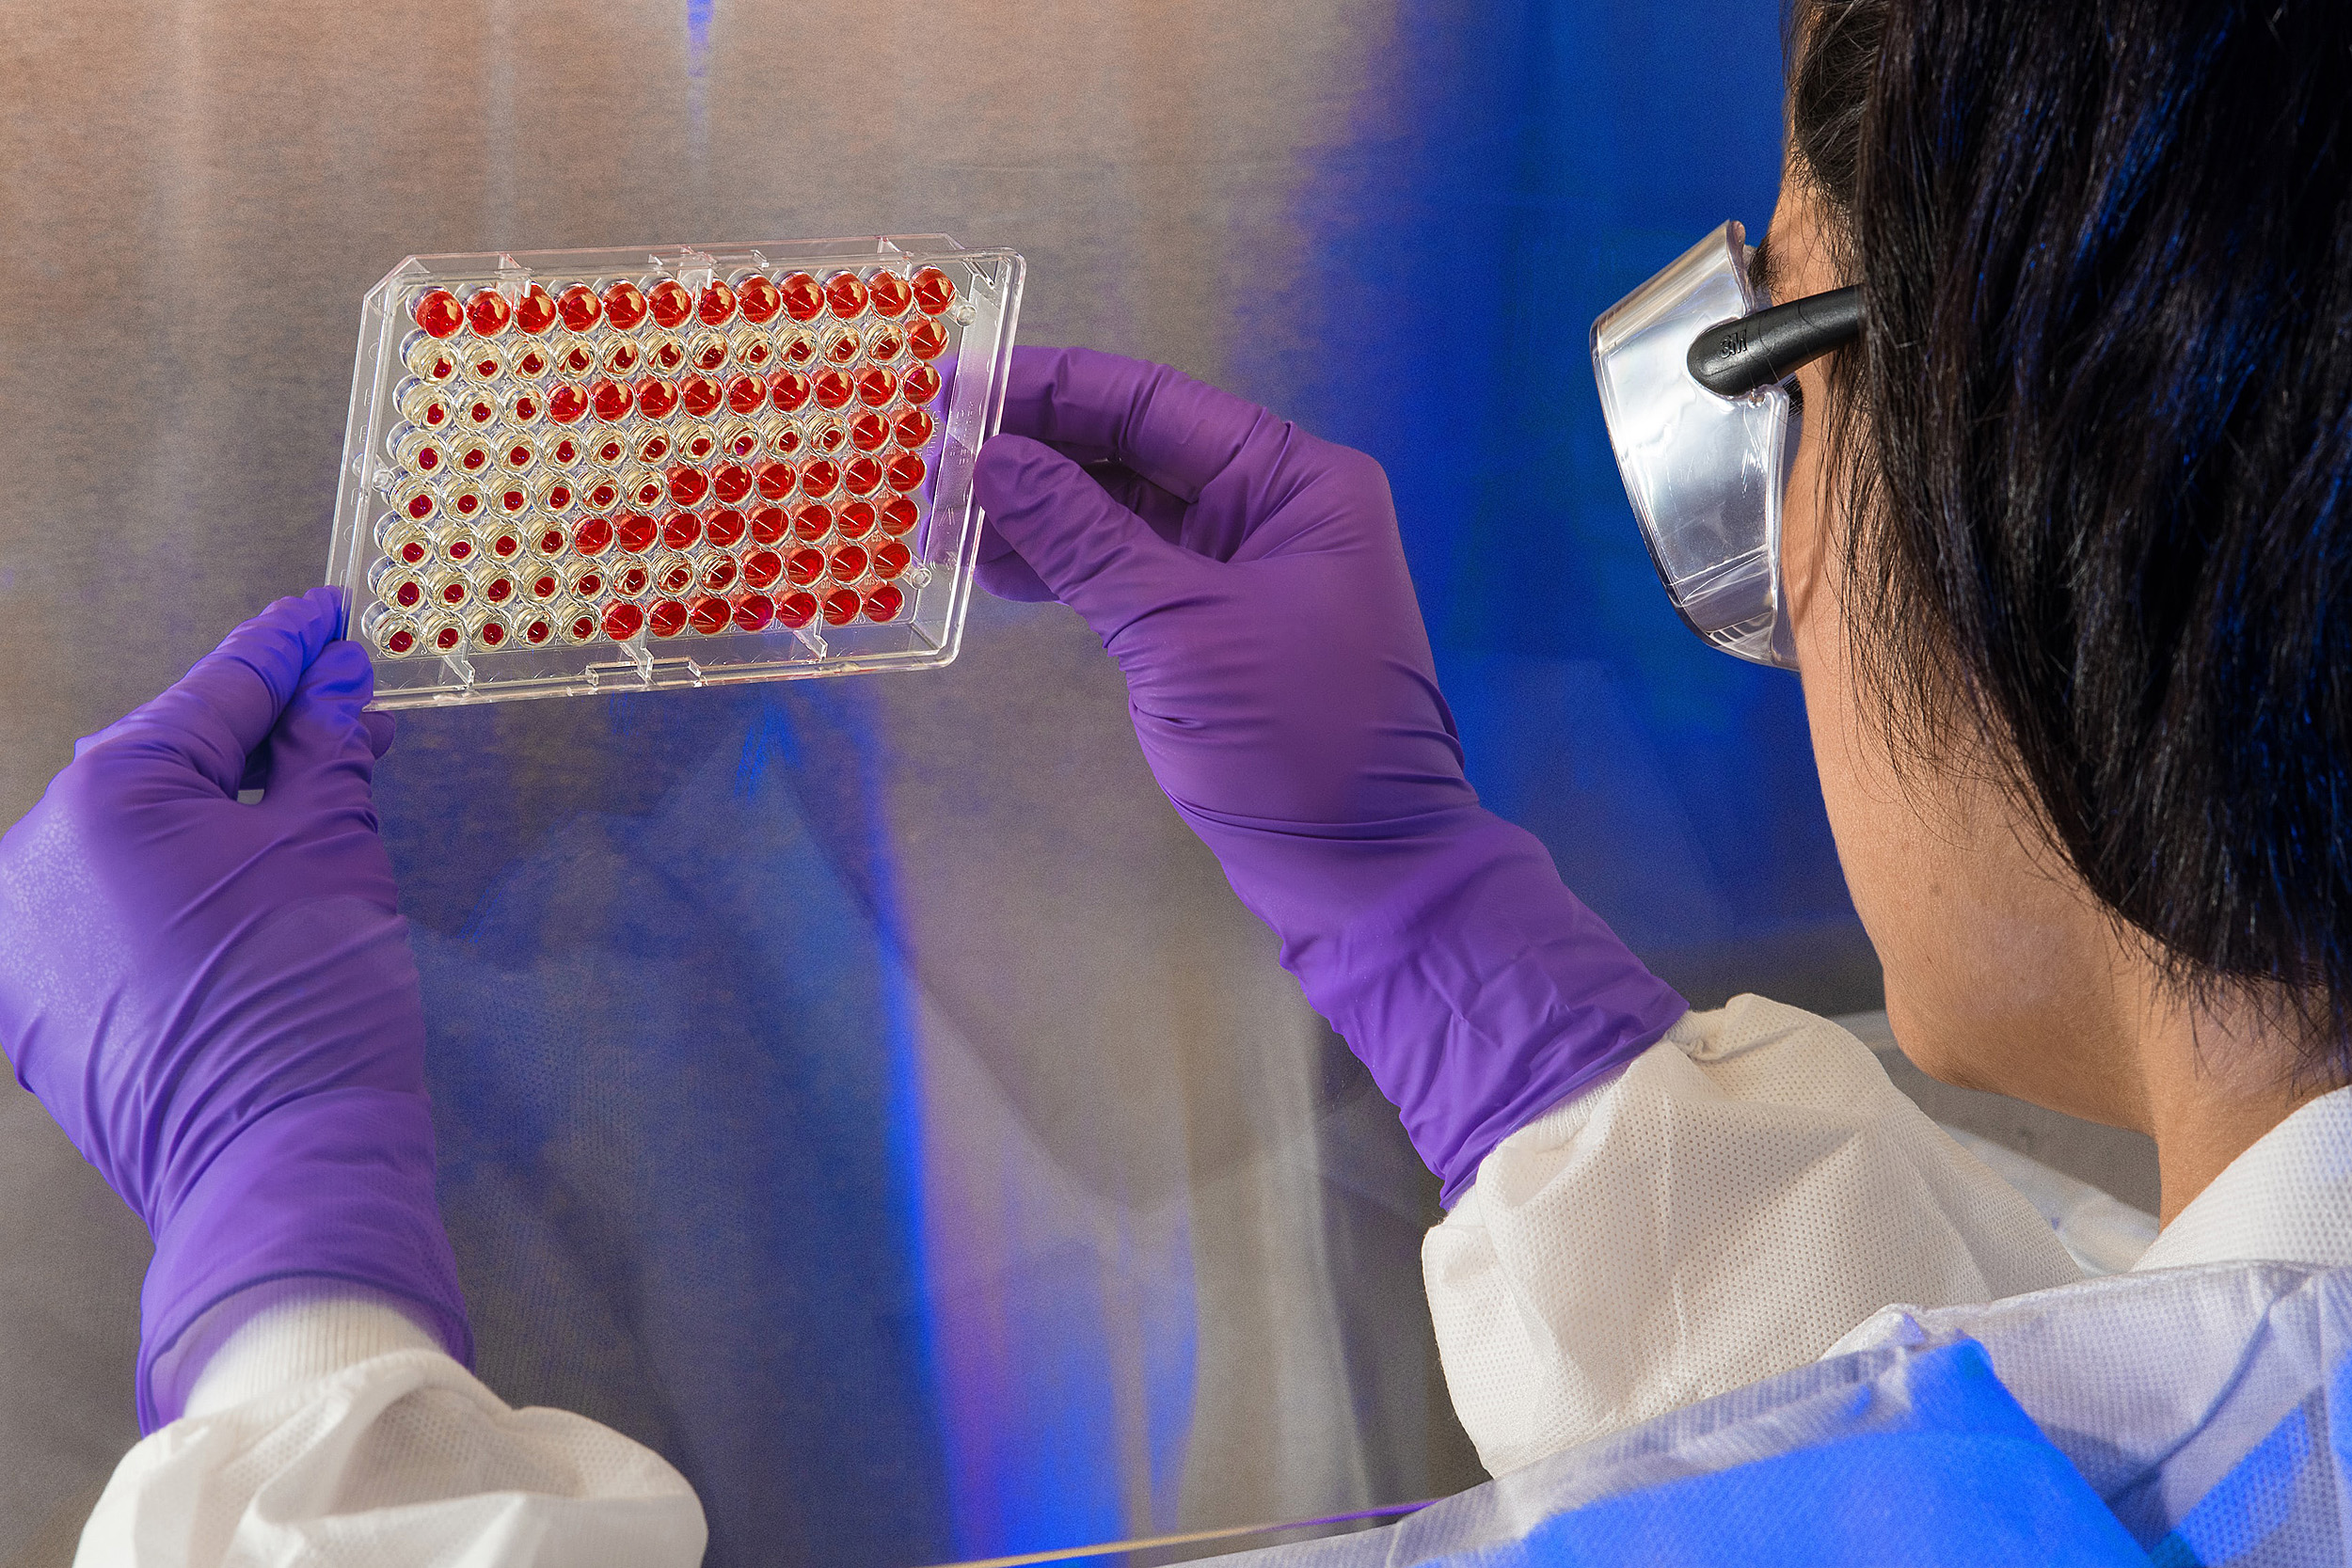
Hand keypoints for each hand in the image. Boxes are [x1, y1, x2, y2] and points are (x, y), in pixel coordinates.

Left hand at [0, 589, 468, 1429]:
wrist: (274, 1163)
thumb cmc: (313, 991)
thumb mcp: (336, 847)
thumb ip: (325, 748)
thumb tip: (335, 680)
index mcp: (106, 794)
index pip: (216, 692)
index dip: (286, 650)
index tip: (329, 617)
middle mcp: (32, 850)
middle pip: (163, 761)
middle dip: (253, 735)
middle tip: (342, 715)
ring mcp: (17, 932)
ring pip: (128, 838)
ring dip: (210, 812)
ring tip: (302, 804)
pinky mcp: (27, 1002)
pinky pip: (104, 910)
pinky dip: (171, 886)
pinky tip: (241, 888)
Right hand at [974, 348, 1685, 1200]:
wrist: (1359, 868)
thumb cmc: (1293, 737)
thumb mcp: (1179, 629)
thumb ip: (1084, 538)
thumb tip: (993, 459)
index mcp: (1293, 480)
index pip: (1153, 403)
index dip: (1050, 389)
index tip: (954, 383)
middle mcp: (1272, 506)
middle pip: (1133, 449)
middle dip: (1033, 450)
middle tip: (927, 451)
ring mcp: (1243, 567)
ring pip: (1122, 511)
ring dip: (1037, 511)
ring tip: (938, 511)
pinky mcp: (1213, 626)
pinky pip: (1128, 571)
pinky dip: (1065, 566)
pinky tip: (991, 565)